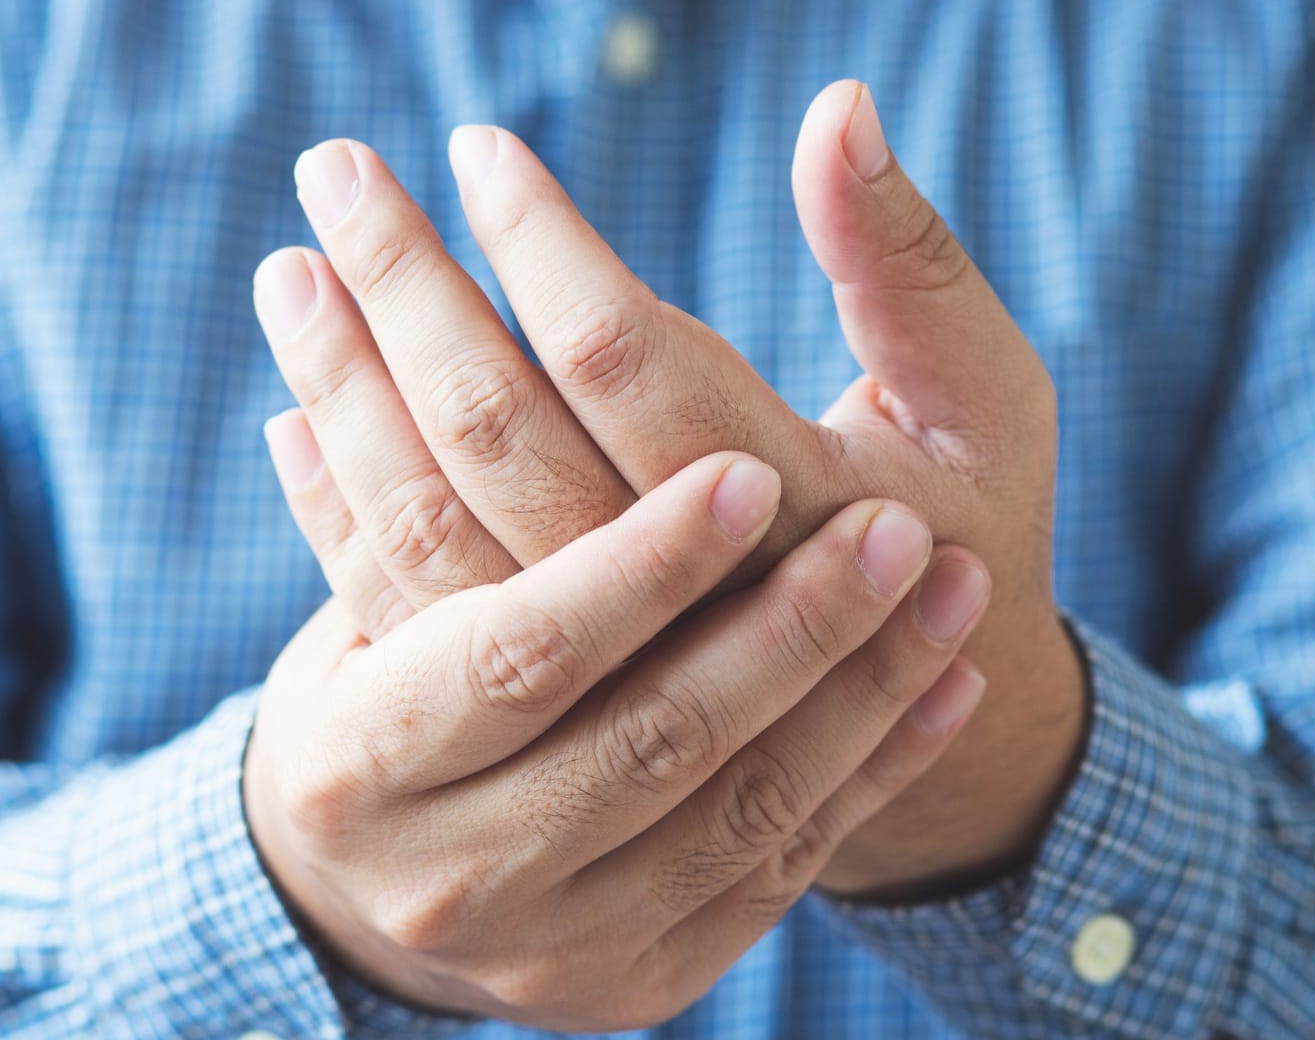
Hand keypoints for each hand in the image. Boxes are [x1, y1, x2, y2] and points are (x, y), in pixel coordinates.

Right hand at [245, 453, 985, 1029]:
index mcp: (361, 751)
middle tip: (897, 527)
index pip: (519, 647)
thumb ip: (375, 466)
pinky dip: (873, 771)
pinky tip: (953, 678)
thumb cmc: (385, 690)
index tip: (748, 475)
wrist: (398, 882)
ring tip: (948, 578)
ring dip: (858, 690)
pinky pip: (781, 870)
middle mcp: (454, 867)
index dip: (635, 566)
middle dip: (786, 629)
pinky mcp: (641, 976)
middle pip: (648, 737)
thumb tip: (389, 339)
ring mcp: (557, 940)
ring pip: (738, 809)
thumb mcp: (362, 583)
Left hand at [255, 79, 1083, 893]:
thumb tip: (836, 105)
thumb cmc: (956, 529)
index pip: (628, 361)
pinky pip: (407, 605)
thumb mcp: (978, 399)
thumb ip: (905, 263)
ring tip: (290, 272)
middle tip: (338, 170)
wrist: (922, 728)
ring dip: (348, 390)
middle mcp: (676, 606)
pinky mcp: (539, 707)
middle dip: (408, 287)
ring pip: (430, 521)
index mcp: (792, 515)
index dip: (541, 245)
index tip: (476, 150)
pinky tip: (290, 418)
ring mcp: (594, 669)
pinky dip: (339, 511)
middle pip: (500, 432)